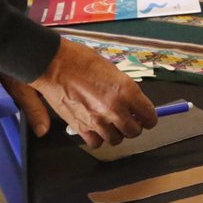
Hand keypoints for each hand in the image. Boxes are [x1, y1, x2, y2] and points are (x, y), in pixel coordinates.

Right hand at [6, 39, 156, 145]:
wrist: (53, 64)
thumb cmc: (82, 60)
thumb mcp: (112, 70)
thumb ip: (124, 90)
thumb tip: (131, 103)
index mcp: (126, 91)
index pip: (149, 116)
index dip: (149, 118)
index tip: (146, 117)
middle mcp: (114, 109)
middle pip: (134, 131)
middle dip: (134, 126)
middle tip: (128, 119)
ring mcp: (97, 120)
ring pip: (116, 140)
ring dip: (116, 133)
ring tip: (111, 124)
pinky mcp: (80, 127)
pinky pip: (96, 143)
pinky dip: (98, 138)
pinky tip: (96, 128)